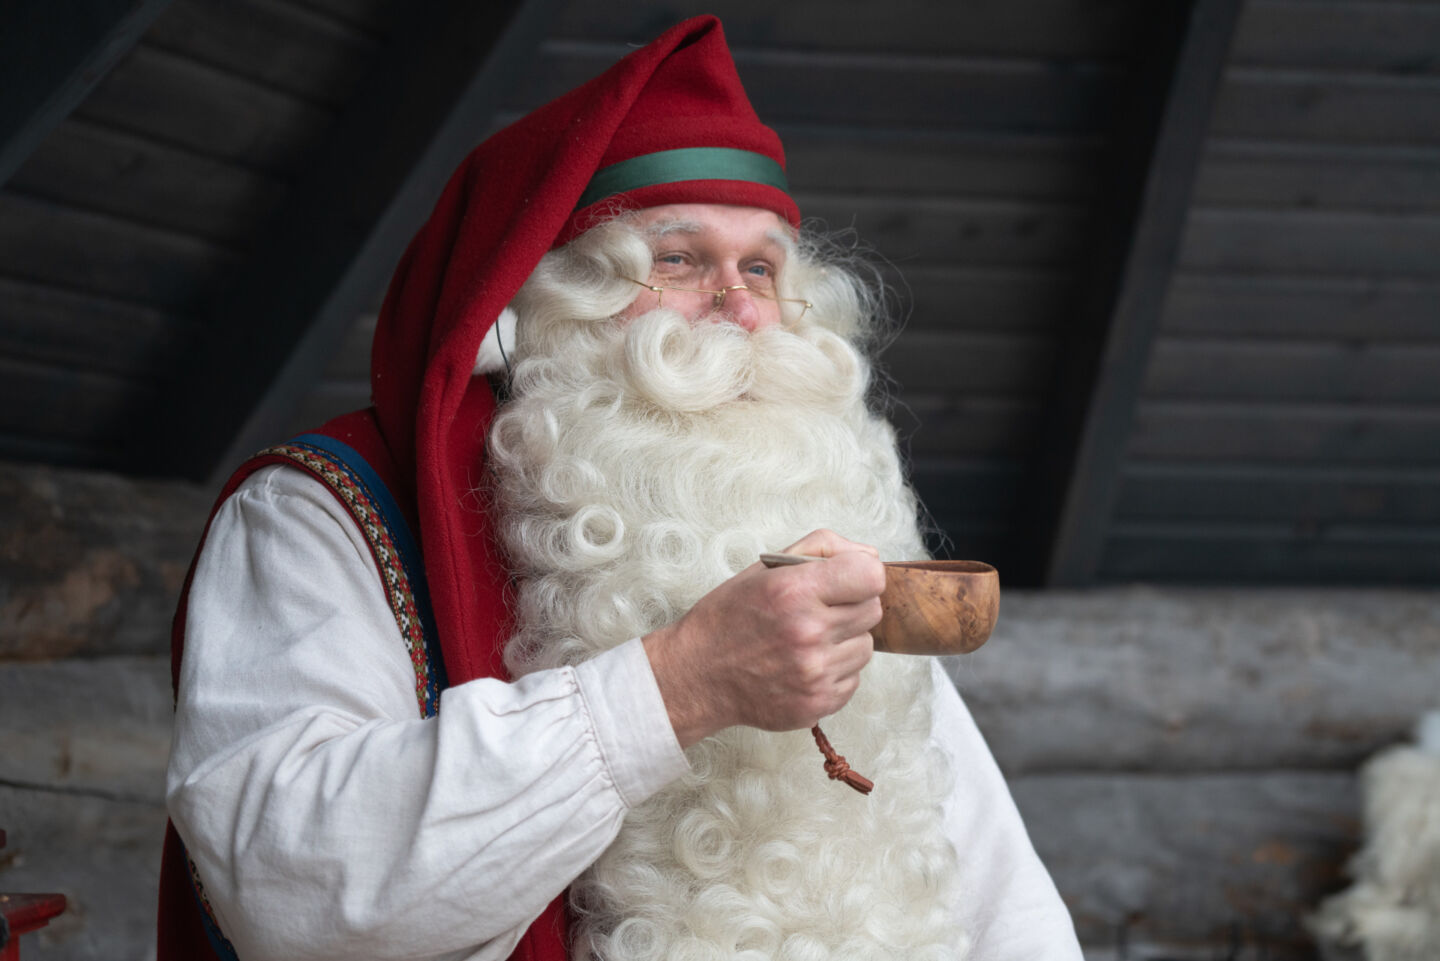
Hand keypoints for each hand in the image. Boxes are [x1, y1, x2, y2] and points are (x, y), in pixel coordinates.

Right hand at [643, 530, 884, 747]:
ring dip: (844, 642)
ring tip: (807, 642)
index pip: (871, 575)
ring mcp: (815, 672)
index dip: (861, 574)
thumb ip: (821, 549)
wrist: (698, 675)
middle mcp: (808, 632)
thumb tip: (871, 556)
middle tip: (818, 612)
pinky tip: (803, 666)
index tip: (846, 581)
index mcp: (794, 591)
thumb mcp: (765, 568)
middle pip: (873, 610)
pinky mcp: (818, 703)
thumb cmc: (730, 617)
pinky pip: (853, 679)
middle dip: (851, 607)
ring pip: (866, 647)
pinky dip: (834, 672)